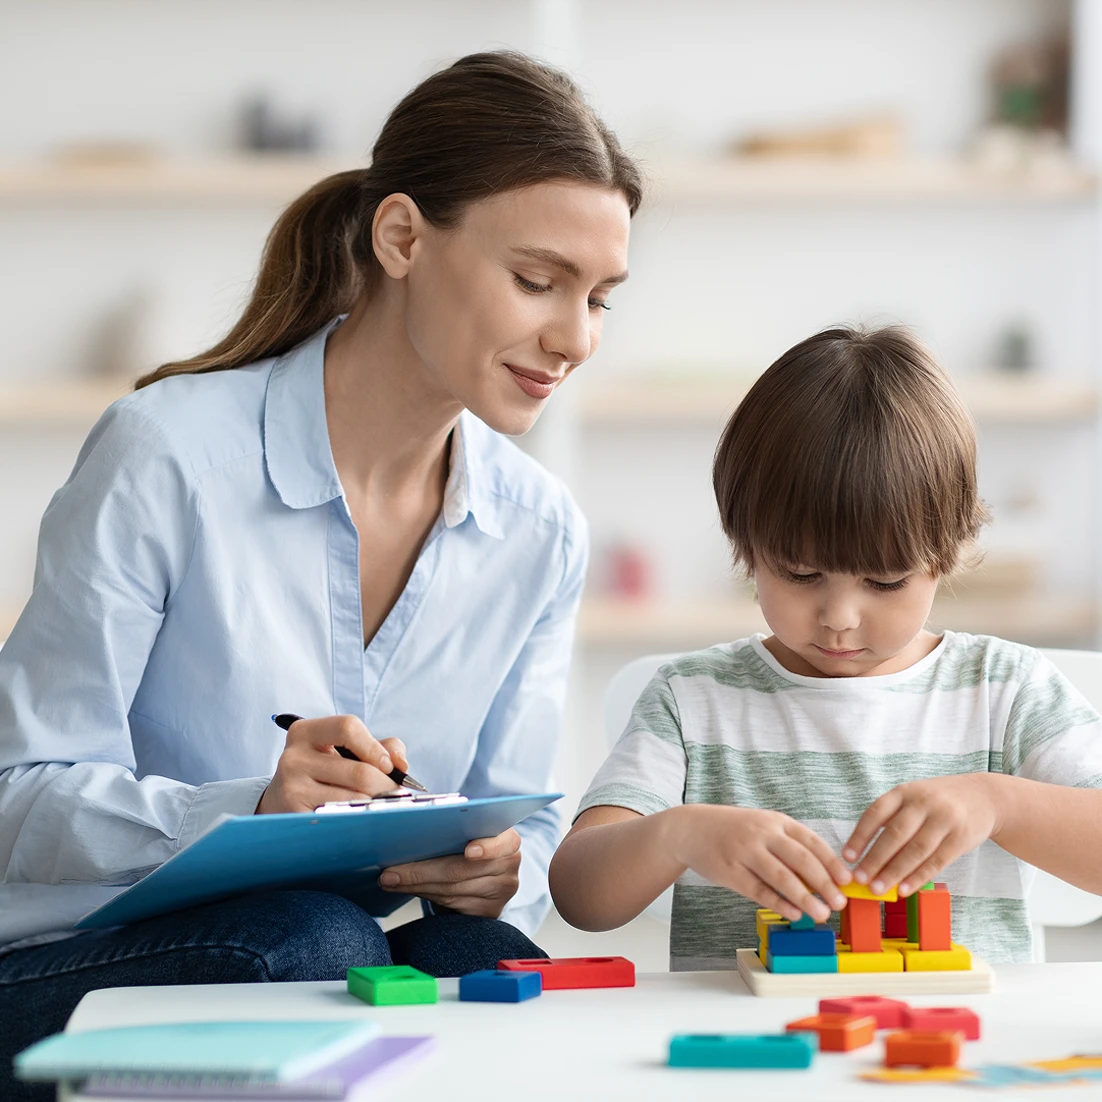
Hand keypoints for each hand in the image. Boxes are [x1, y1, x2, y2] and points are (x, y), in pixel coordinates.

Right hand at [256, 715, 408, 813]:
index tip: (389, 766)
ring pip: (354, 799)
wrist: (280, 803)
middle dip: (386, 786)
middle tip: (397, 796)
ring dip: (375, 806)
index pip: (347, 727)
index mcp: (306, 732)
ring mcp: (291, 788)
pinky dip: (357, 821)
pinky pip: (340, 819)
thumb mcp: (343, 751)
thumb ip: (379, 747)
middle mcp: (293, 757)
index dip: (375, 747)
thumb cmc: (322, 773)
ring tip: (380, 808)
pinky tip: (361, 821)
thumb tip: (401, 765)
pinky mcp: (295, 816)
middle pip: (359, 772)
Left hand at [378, 828, 521, 918]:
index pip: (505, 842)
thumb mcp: (468, 829)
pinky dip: (426, 896)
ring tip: (391, 879)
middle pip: (463, 870)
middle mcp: (509, 866)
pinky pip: (451, 906)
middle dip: (421, 870)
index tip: (469, 851)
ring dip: (417, 885)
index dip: (488, 847)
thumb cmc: (469, 842)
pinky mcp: (489, 913)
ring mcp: (501, 893)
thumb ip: (453, 826)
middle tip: (391, 871)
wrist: (482, 869)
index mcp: (509, 840)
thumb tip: (408, 827)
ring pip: (452, 890)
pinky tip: (408, 889)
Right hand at [667, 805, 850, 922]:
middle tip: (840, 903)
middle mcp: (762, 834)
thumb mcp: (764, 827)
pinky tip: (794, 914)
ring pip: (781, 877)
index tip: (847, 881)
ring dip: (805, 898)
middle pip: (801, 860)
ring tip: (821, 914)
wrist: (691, 829)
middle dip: (824, 884)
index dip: (832, 862)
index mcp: (776, 821)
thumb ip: (790, 847)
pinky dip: (779, 904)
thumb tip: (823, 878)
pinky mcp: (730, 872)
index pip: (811, 842)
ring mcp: (745, 852)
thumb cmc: (735, 831)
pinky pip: (759, 891)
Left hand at [843, 774, 1001, 895]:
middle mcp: (923, 803)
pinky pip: (936, 861)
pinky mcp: (961, 838)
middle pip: (895, 834)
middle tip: (860, 879)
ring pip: (915, 850)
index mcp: (904, 792)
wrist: (984, 796)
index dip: (860, 835)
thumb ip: (892, 819)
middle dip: (875, 859)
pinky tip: (904, 889)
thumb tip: (864, 853)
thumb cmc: (938, 802)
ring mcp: (944, 819)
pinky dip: (918, 877)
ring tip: (878, 889)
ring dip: (894, 872)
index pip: (876, 813)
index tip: (847, 856)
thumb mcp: (913, 798)